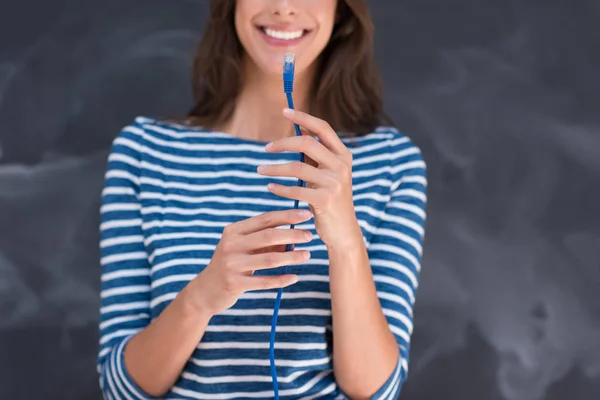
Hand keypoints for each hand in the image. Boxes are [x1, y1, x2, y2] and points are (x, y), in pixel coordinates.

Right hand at [186, 209, 313, 315]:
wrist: (205, 291)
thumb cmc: (231, 264)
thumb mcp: (245, 248)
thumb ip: (267, 242)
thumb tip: (295, 238)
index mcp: (234, 231)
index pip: (265, 219)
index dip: (288, 216)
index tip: (307, 215)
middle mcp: (231, 244)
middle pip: (269, 236)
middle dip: (293, 234)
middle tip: (310, 236)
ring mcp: (232, 264)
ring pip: (269, 259)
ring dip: (291, 257)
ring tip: (307, 255)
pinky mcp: (234, 283)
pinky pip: (263, 281)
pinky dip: (281, 279)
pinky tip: (294, 278)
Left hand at [257, 108, 363, 250]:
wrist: (343, 231)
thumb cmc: (330, 199)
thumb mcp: (327, 173)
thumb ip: (316, 153)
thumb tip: (301, 128)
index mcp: (344, 155)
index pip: (323, 128)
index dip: (303, 117)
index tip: (284, 111)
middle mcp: (342, 165)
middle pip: (307, 143)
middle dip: (283, 143)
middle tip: (266, 148)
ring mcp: (335, 182)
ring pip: (297, 167)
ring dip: (274, 168)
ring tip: (260, 170)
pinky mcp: (325, 200)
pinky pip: (296, 190)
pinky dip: (280, 188)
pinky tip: (269, 188)